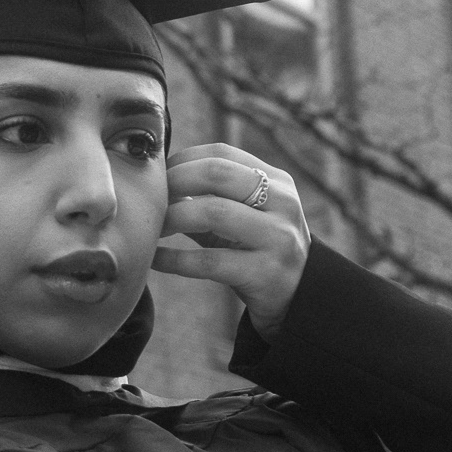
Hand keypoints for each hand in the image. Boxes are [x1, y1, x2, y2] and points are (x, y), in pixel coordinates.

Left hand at [152, 144, 310, 340]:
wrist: (300, 298)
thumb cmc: (259, 250)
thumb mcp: (246, 217)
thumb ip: (211, 197)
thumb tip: (157, 181)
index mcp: (276, 181)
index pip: (222, 153)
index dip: (183, 160)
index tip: (159, 177)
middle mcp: (282, 203)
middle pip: (217, 173)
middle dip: (175, 181)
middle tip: (151, 199)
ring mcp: (277, 237)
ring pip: (213, 212)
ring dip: (172, 218)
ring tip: (152, 228)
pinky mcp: (265, 272)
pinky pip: (208, 261)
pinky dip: (174, 258)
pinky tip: (155, 259)